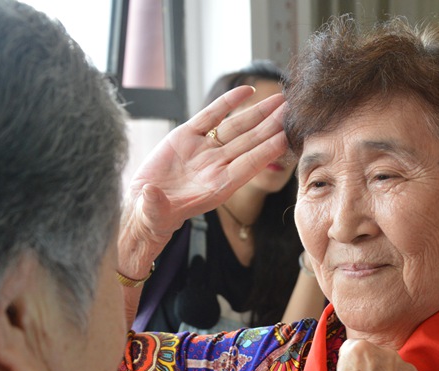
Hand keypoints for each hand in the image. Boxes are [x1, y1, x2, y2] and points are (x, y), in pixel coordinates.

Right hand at [123, 86, 287, 248]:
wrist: (145, 201)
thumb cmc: (155, 213)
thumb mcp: (155, 212)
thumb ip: (155, 204)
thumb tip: (150, 194)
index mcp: (217, 186)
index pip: (248, 165)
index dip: (266, 151)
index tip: (286, 136)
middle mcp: (216, 165)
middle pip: (250, 142)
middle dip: (272, 126)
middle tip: (293, 110)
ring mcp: (204, 149)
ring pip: (237, 127)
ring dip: (259, 113)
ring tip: (280, 99)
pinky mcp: (187, 135)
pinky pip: (212, 115)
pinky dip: (228, 102)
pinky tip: (247, 90)